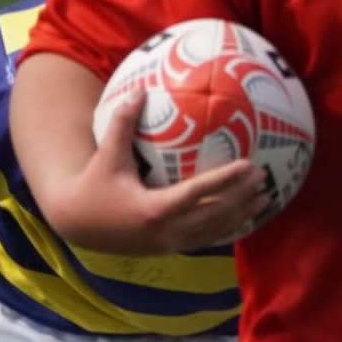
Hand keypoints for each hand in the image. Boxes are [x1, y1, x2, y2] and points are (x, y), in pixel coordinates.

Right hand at [51, 109, 267, 254]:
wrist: (76, 223)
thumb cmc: (92, 186)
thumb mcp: (106, 155)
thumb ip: (123, 125)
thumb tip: (139, 92)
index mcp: (152, 209)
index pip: (197, 193)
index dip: (224, 181)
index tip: (248, 166)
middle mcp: (165, 231)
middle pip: (214, 215)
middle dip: (241, 197)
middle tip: (263, 177)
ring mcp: (169, 244)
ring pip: (214, 231)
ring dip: (241, 215)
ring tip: (266, 198)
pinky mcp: (170, 249)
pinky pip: (205, 240)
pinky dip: (227, 229)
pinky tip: (246, 217)